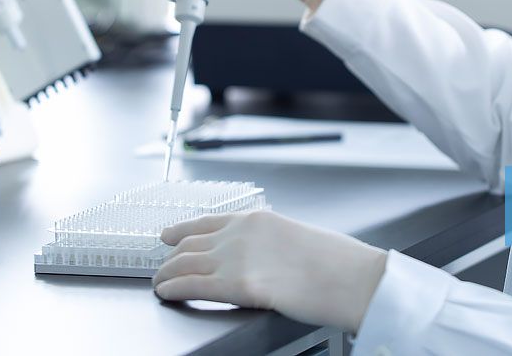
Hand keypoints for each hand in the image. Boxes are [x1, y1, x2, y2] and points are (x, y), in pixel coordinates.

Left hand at [153, 210, 387, 331]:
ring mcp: (237, 258)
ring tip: (159, 283)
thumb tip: (257, 258)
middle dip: (171, 257)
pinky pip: (192, 284)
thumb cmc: (336, 263)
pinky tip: (166, 292)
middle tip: (161, 267)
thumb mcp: (295, 237)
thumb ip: (268, 243)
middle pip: (190, 244)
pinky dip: (173, 288)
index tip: (168, 235)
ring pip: (185, 263)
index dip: (181, 230)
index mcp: (257, 219)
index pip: (206, 222)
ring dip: (166, 273)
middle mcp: (241, 234)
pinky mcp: (238, 285)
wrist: (352, 278)